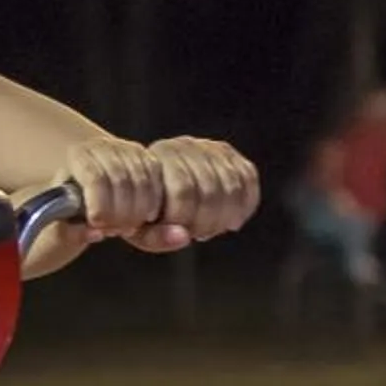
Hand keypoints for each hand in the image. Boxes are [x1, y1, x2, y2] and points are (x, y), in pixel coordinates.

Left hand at [61, 135, 168, 241]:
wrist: (88, 190)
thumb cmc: (72, 208)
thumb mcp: (65, 221)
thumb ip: (73, 231)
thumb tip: (95, 233)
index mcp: (78, 155)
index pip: (95, 178)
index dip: (100, 205)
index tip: (98, 225)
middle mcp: (104, 147)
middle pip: (121, 181)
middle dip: (120, 213)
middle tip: (114, 231)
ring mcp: (129, 150)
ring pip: (142, 183)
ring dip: (137, 212)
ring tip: (126, 227)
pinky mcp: (148, 159)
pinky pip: (157, 182)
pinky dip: (153, 204)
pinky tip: (144, 218)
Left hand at [126, 135, 259, 252]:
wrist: (152, 188)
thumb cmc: (145, 215)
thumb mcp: (138, 232)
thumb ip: (156, 238)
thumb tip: (185, 238)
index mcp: (154, 162)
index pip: (183, 191)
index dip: (187, 220)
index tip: (183, 232)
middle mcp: (180, 147)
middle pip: (210, 191)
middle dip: (208, 223)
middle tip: (199, 234)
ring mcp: (204, 147)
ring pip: (231, 186)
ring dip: (225, 217)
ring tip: (211, 228)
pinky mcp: (226, 152)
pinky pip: (247, 176)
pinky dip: (246, 203)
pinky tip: (232, 220)